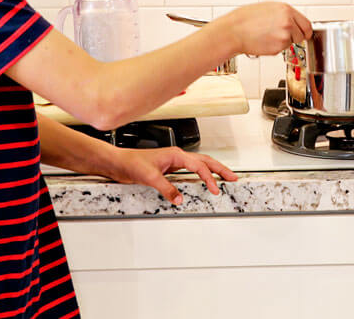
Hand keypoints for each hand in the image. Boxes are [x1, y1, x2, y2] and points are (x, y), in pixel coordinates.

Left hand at [104, 147, 237, 204]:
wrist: (120, 163)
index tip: (215, 189)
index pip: (199, 166)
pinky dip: (202, 174)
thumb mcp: (150, 177)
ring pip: (200, 163)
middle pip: (205, 161)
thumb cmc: (132, 163)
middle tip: (233, 177)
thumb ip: (167, 188)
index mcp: (176, 155)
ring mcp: (175, 161)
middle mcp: (177, 156)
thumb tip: (180, 198)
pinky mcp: (170, 168)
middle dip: (221, 169)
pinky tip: (204, 180)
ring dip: (213, 170)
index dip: (209, 178)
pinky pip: (191, 170)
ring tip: (225, 177)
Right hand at [212, 1, 312, 55]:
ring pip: (292, 43)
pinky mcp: (278, 47)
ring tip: (268, 35)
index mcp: (286, 10)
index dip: (305, 30)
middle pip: (302, 35)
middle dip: (295, 37)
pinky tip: (264, 41)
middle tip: (283, 36)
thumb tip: (294, 21)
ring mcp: (284, 35)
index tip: (305, 34)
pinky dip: (275, 47)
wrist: (234, 31)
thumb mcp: (269, 8)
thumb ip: (284, 14)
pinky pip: (282, 49)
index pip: (307, 24)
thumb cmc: (246, 19)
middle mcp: (288, 22)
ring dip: (284, 42)